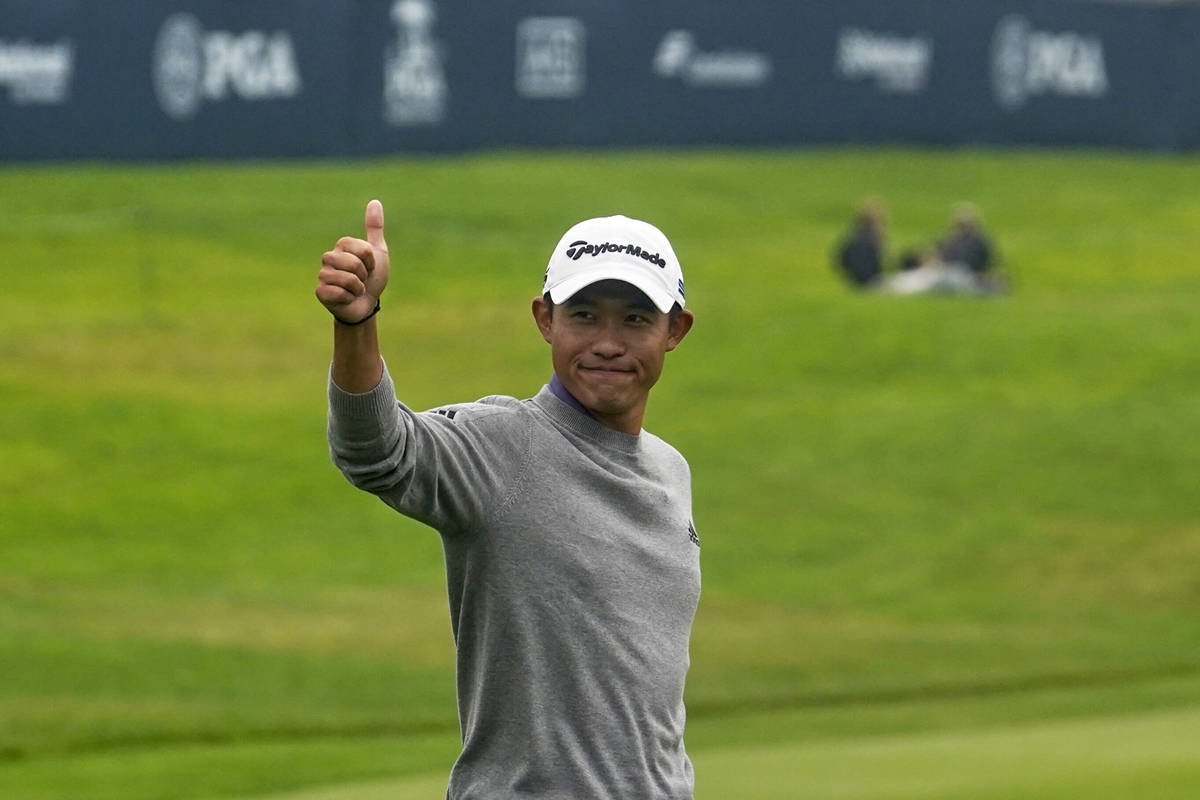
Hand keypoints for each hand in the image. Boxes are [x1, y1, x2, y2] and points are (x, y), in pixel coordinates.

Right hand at [316, 199, 389, 323]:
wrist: (366, 304)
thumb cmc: (371, 278)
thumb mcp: (378, 252)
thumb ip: (374, 228)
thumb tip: (374, 201)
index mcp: (342, 246)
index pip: (362, 249)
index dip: (371, 261)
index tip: (370, 267)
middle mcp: (329, 257)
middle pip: (353, 263)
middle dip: (364, 275)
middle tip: (362, 280)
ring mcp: (323, 275)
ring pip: (346, 279)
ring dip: (358, 288)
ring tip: (355, 290)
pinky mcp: (320, 292)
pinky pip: (338, 293)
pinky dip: (348, 298)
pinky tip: (346, 299)